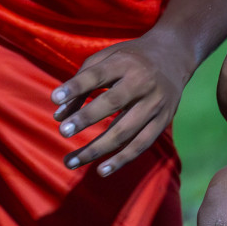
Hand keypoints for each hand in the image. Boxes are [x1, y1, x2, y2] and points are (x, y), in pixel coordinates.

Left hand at [50, 31, 194, 175]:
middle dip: (86, 118)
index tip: (53, 98)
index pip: (97, 75)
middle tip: (63, 132)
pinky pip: (142, 144)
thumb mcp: (104, 58)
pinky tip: (101, 170)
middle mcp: (143, 83)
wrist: (173, 55)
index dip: (75, 87)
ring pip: (126, 131)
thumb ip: (80, 82)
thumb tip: (58, 113)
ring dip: (98, 148)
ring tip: (72, 161)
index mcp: (125, 63)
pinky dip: (122, 160)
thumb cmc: (128, 58)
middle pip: (112, 103)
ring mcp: (156, 104)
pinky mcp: (164, 121)